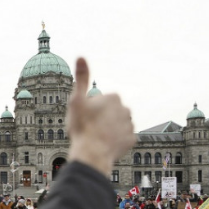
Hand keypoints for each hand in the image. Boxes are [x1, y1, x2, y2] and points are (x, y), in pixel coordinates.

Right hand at [67, 59, 135, 176]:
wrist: (92, 153)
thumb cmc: (82, 126)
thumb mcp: (76, 100)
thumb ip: (81, 78)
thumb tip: (81, 56)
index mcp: (113, 97)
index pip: (101, 101)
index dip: (91, 109)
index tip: (84, 117)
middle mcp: (126, 109)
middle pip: (110, 112)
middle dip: (102, 118)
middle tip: (89, 128)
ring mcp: (130, 125)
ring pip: (117, 125)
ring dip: (109, 129)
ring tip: (96, 137)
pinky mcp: (132, 140)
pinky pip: (122, 138)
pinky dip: (115, 141)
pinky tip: (105, 144)